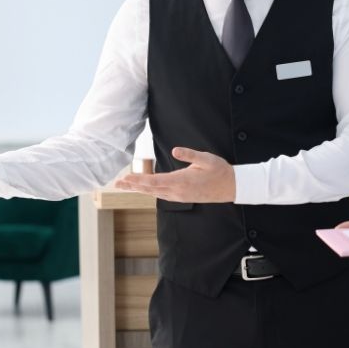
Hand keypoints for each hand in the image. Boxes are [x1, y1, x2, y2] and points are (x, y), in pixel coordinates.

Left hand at [114, 147, 234, 202]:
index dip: (139, 180)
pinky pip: (161, 194)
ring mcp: (179, 196)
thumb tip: (175, 150)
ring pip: (154, 193)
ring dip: (139, 189)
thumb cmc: (220, 171)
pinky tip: (144, 188)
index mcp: (182, 181)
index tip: (126, 178)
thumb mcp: (207, 158)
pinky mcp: (182, 197)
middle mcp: (178, 191)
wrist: (231, 187)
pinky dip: (150, 191)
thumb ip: (190, 154)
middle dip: (133, 186)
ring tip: (126, 185)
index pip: (155, 181)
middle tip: (117, 184)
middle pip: (150, 189)